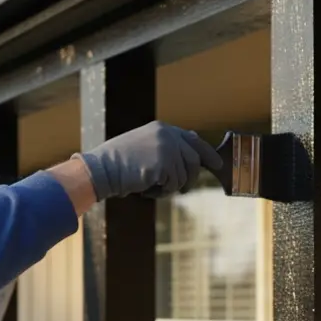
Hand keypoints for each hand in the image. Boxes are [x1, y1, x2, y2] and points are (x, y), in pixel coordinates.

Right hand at [76, 121, 223, 201]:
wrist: (102, 169)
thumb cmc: (120, 162)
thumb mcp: (145, 146)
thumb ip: (168, 145)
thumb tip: (193, 144)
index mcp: (163, 129)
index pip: (193, 140)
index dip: (207, 153)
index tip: (217, 164)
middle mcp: (168, 136)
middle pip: (194, 160)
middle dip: (191, 177)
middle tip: (183, 189)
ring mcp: (167, 149)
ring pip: (184, 176)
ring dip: (171, 186)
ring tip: (151, 185)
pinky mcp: (164, 165)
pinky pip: (174, 185)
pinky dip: (162, 192)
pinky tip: (146, 188)